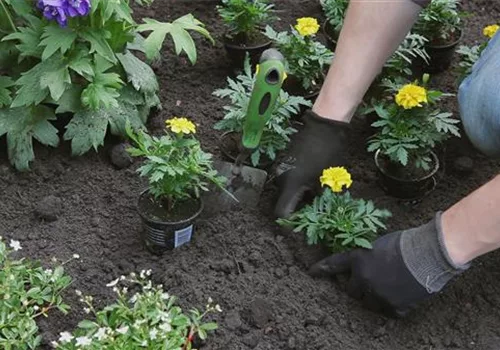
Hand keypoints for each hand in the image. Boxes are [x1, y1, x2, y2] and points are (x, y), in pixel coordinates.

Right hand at [274, 110, 349, 217]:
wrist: (324, 126)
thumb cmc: (329, 154)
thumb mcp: (330, 182)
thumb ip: (323, 202)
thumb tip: (322, 217)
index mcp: (290, 185)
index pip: (281, 213)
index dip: (289, 224)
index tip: (299, 228)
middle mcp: (281, 178)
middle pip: (282, 203)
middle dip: (296, 211)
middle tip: (313, 212)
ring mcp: (280, 168)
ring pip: (286, 191)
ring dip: (298, 197)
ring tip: (315, 195)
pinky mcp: (283, 160)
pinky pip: (287, 179)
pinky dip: (297, 185)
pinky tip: (312, 181)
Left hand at [309, 214, 468, 316]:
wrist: (428, 254)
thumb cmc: (406, 242)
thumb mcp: (379, 243)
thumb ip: (367, 255)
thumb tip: (366, 264)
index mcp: (358, 259)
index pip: (334, 264)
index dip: (322, 269)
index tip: (312, 272)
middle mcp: (363, 279)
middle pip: (351, 291)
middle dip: (356, 287)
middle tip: (368, 282)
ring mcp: (377, 295)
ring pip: (368, 303)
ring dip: (373, 297)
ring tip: (388, 287)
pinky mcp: (394, 307)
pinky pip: (388, 311)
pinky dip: (393, 305)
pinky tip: (401, 295)